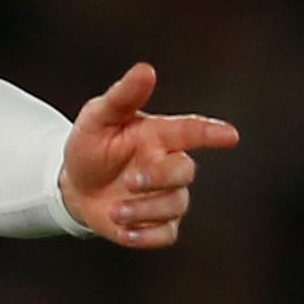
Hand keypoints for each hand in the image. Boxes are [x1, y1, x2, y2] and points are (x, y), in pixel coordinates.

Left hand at [58, 63, 238, 247]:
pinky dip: (145, 235)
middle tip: (130, 180)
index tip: (229, 135)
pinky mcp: (159, 225)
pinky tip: (122, 230)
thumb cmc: (90, 145)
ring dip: (142, 209)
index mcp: (159, 136)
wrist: (74, 185)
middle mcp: (169, 165)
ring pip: (173, 206)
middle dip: (160, 177)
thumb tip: (146, 69)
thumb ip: (123, 96)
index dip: (210, 132)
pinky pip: (165, 235)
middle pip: (185, 171)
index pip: (191, 131)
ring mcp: (167, 197)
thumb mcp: (97, 118)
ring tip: (112, 209)